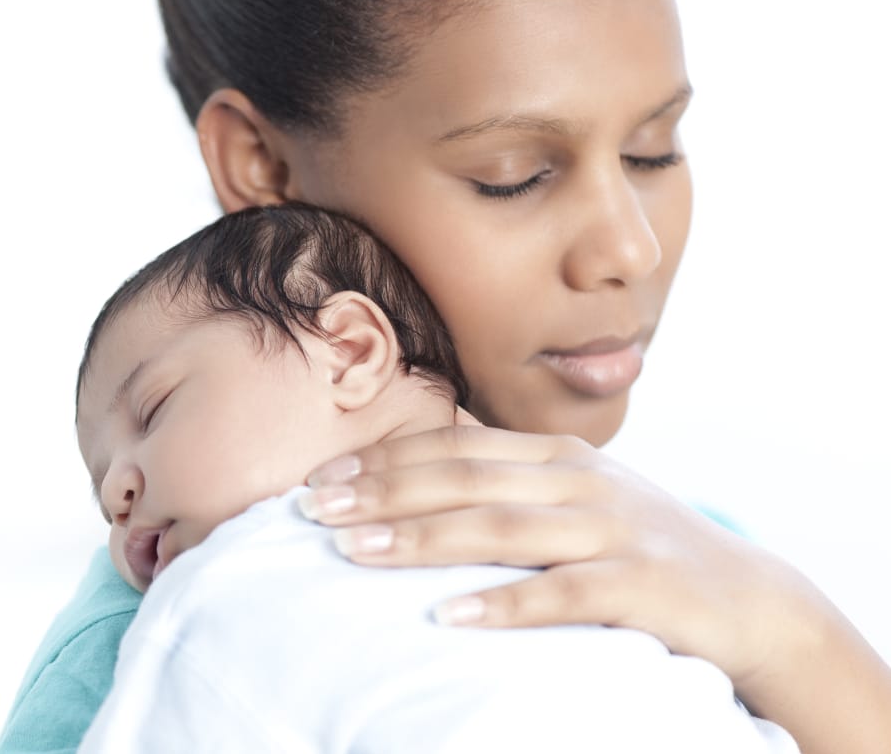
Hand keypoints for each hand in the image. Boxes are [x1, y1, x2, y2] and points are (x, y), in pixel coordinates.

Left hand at [294, 424, 890, 749]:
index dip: (384, 458)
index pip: (455, 446)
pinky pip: (560, 595)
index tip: (321, 476)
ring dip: (419, 539)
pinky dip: (500, 603)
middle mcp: (580, 482)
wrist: (749, 597)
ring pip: (498, 527)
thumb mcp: (573, 500)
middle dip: (381, 491)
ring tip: (353, 550)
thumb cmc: (637, 547)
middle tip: (314, 508)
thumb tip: (411, 479)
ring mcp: (612, 530)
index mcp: (558, 456)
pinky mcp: (640, 584)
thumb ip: (505, 484)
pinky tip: (445, 616)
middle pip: (464, 479)